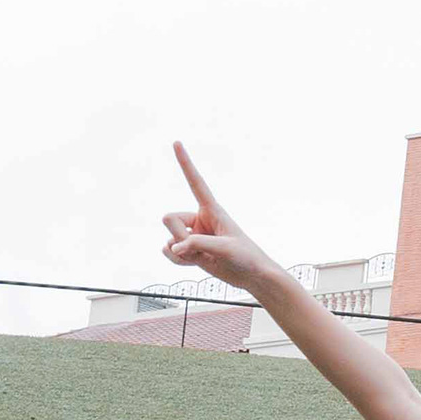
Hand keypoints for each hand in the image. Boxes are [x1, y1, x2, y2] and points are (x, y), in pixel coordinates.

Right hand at [159, 144, 276, 293]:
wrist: (251, 277)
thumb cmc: (246, 257)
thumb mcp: (226, 248)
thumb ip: (198, 245)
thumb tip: (173, 247)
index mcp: (212, 209)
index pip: (196, 182)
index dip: (185, 163)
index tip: (177, 142)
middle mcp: (199, 219)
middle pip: (169, 218)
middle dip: (179, 235)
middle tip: (198, 248)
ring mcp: (193, 235)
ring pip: (169, 238)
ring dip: (181, 252)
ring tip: (203, 258)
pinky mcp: (189, 250)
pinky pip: (169, 252)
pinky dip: (177, 261)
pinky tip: (195, 264)